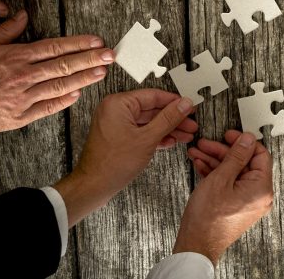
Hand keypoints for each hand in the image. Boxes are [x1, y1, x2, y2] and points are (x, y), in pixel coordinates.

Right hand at [0, 11, 113, 132]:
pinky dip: (63, 101)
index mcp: (15, 57)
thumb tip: (23, 15)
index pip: (54, 47)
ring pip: (60, 86)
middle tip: (110, 55)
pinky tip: (78, 94)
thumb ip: (6, 31)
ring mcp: (23, 98)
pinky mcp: (19, 117)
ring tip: (101, 72)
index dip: (78, 44)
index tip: (96, 41)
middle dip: (90, 59)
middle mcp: (23, 77)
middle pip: (63, 66)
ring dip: (83, 78)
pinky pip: (46, 108)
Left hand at [54, 90, 197, 226]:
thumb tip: (184, 104)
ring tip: (185, 135)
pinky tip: (169, 141)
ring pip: (148, 122)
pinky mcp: (117, 136)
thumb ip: (168, 119)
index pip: (153, 96)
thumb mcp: (147, 138)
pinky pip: (140, 131)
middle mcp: (115, 110)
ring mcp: (115, 124)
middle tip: (190, 124)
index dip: (174, 102)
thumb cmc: (111, 164)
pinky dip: (155, 136)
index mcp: (118, 104)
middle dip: (173, 119)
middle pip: (152, 109)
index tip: (189, 106)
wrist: (93, 187)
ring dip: (167, 129)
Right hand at [173, 131, 273, 263]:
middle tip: (206, 144)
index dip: (243, 142)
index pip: (260, 155)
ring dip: (215, 161)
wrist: (196, 245)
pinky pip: (229, 184)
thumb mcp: (221, 179)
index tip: (230, 135)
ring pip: (233, 173)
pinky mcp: (236, 206)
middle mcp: (258, 196)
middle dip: (222, 151)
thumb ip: (236, 156)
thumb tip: (247, 139)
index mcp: (261, 188)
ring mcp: (247, 202)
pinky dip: (215, 174)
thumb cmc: (208, 219)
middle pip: (243, 163)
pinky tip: (201, 165)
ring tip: (197, 152)